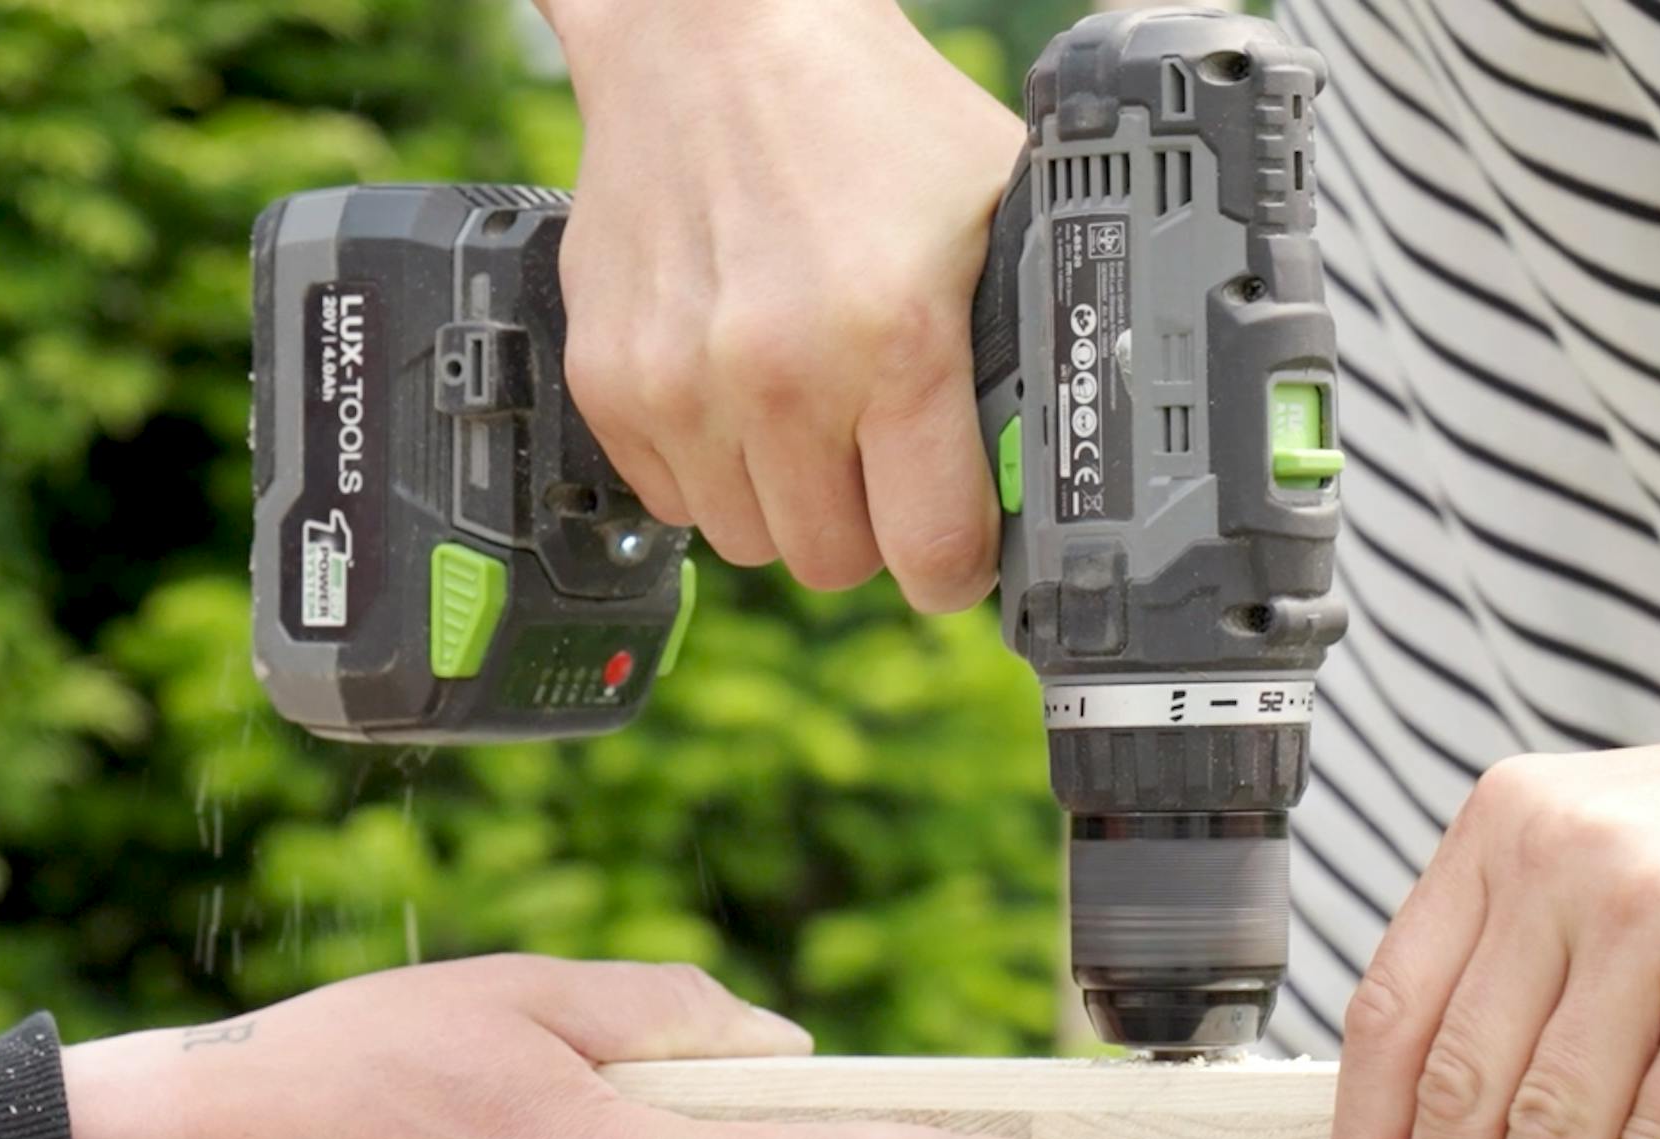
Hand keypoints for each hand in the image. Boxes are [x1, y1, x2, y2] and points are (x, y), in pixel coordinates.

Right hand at [543, 0, 1022, 611]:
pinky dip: (708, 466)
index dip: (954, 562)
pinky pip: (672, 501)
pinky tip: (732, 388)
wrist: (710, 34)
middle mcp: (777, 372)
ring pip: (749, 542)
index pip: (931, 552)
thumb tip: (1050, 466)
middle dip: (864, 527)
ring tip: (800, 408)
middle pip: (834, 564)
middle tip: (873, 454)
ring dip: (782, 499)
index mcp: (894, 337)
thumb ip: (1026, 346)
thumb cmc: (865, 117)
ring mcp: (680, 383)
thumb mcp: (996, 209)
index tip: (953, 543)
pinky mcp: (608, 381)